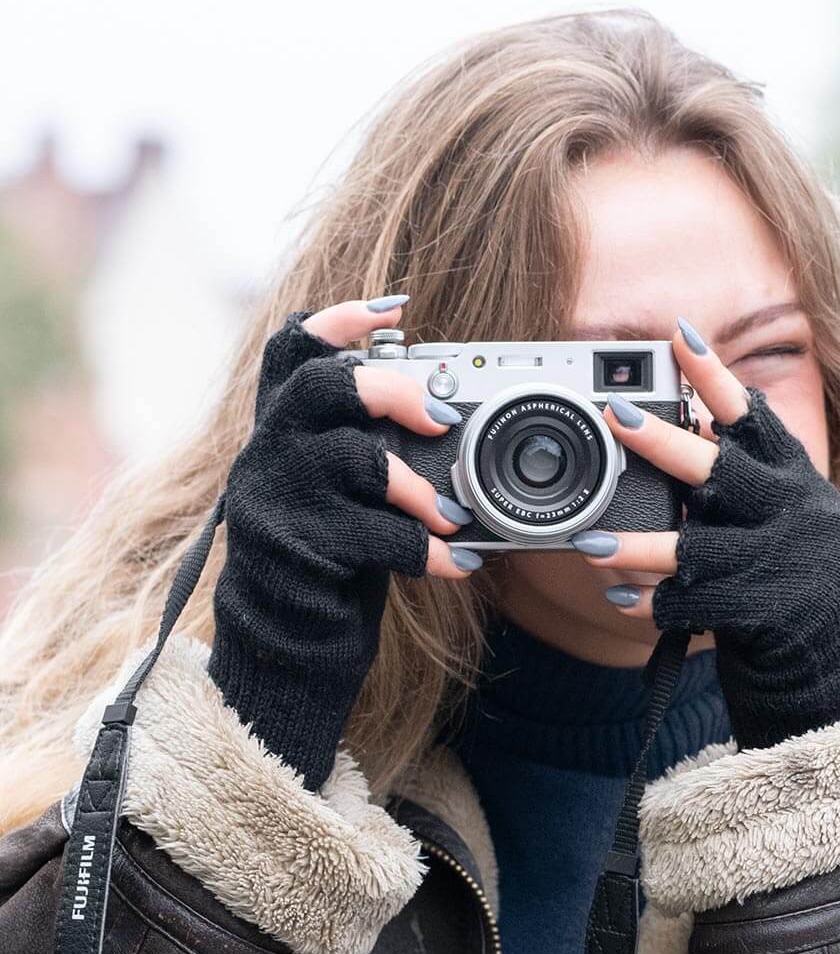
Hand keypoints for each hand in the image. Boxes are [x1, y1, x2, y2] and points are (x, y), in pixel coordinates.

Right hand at [208, 297, 479, 789]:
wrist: (288, 642)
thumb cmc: (332, 556)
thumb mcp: (345, 492)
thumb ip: (370, 449)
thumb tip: (449, 417)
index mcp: (284, 429)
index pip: (290, 352)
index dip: (338, 320)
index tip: (395, 311)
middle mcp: (269, 453)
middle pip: (320, 386)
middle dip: (391, 390)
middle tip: (443, 418)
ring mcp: (274, 501)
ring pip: (351, 459)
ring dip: (416, 487)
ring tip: (453, 515)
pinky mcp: (291, 550)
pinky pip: (369, 536)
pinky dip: (423, 550)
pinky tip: (456, 564)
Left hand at [573, 322, 839, 749]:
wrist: (829, 657)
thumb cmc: (785, 570)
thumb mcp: (780, 509)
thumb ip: (741, 470)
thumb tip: (680, 421)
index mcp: (793, 475)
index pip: (752, 416)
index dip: (715, 375)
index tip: (679, 334)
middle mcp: (793, 510)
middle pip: (720, 469)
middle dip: (664, 441)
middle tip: (614, 416)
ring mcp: (782, 562)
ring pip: (697, 547)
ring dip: (637, 546)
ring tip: (587, 545)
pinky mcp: (768, 612)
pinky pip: (696, 604)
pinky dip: (653, 602)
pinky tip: (620, 599)